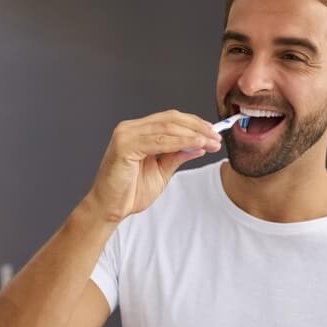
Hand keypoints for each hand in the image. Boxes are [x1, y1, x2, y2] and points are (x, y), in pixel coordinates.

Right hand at [84, 110, 221, 222]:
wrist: (110, 208)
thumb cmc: (130, 191)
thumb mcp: (162, 171)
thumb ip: (177, 156)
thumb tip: (199, 146)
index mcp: (138, 131)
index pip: (170, 119)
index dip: (194, 123)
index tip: (214, 132)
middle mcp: (130, 128)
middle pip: (170, 119)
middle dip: (197, 127)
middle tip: (217, 137)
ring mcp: (125, 135)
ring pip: (167, 127)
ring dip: (193, 134)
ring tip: (211, 142)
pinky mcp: (123, 146)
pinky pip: (158, 141)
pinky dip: (180, 142)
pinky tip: (196, 145)